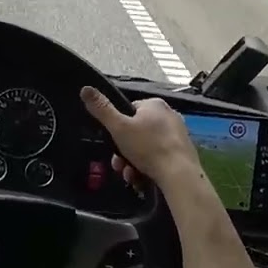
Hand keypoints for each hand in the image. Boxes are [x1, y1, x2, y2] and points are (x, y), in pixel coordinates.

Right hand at [79, 86, 199, 187]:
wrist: (178, 174)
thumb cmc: (148, 147)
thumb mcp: (118, 127)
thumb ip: (101, 109)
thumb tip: (85, 89)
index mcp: (155, 104)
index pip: (129, 111)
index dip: (118, 127)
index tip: (113, 142)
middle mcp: (169, 115)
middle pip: (136, 133)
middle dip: (124, 151)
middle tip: (119, 164)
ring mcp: (177, 134)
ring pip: (146, 148)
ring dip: (133, 162)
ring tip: (131, 175)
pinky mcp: (182, 152)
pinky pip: (158, 158)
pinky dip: (148, 167)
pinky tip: (142, 178)